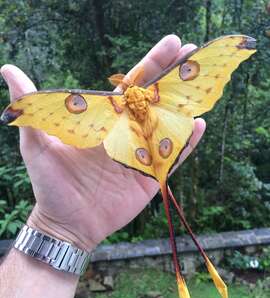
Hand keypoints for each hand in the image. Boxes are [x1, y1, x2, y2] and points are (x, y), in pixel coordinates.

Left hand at [1, 35, 205, 250]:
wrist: (66, 222)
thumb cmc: (50, 184)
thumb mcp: (38, 144)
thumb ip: (32, 108)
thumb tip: (8, 69)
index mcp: (104, 121)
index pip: (132, 86)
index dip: (152, 64)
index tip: (172, 43)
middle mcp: (125, 134)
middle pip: (154, 100)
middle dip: (173, 76)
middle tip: (193, 54)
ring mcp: (139, 155)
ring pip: (167, 126)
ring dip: (185, 105)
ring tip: (202, 85)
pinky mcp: (149, 178)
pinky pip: (171, 158)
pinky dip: (185, 144)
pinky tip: (199, 125)